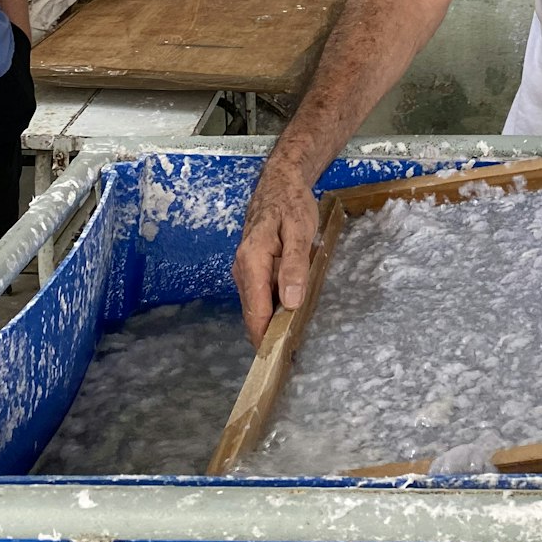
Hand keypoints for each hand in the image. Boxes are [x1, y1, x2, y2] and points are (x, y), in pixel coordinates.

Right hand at [234, 156, 319, 345]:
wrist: (279, 183)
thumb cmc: (291, 205)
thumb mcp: (299, 232)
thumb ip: (294, 267)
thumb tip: (290, 303)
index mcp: (251, 262)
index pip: (256, 311)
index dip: (266, 337)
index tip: (278, 358)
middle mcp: (242, 270)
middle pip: (253, 314)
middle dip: (270, 335)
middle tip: (292, 353)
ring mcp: (244, 271)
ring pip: (257, 305)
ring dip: (273, 321)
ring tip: (294, 337)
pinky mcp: (251, 270)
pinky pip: (261, 295)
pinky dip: (274, 306)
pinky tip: (291, 310)